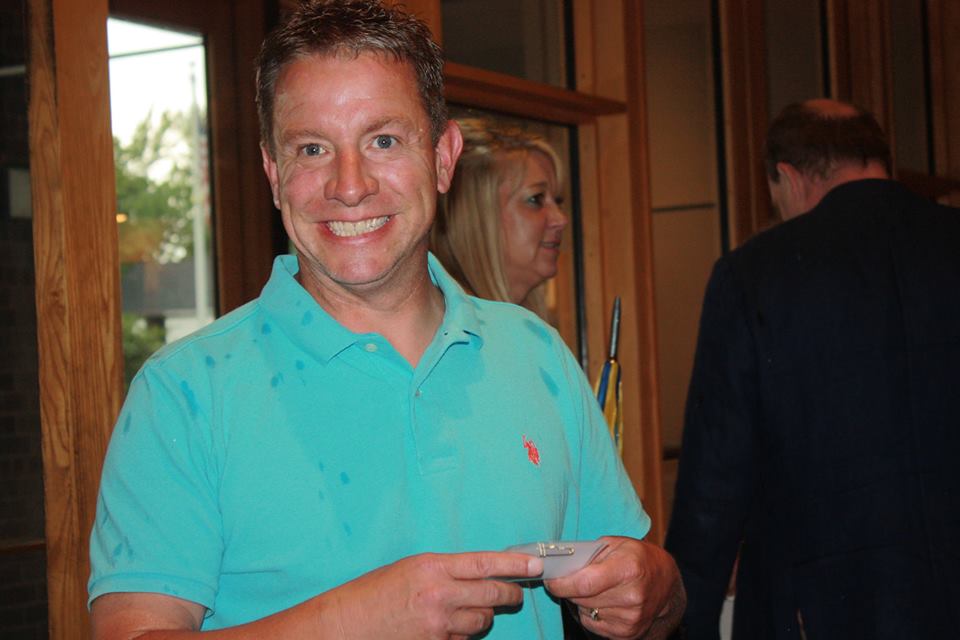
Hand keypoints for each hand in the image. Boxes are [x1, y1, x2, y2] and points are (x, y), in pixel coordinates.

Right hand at [325, 551, 544, 639]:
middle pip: (493, 594)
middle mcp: (439, 594)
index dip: (515, 563)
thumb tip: (481, 572)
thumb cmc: (374, 592)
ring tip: (466, 609)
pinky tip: (447, 626)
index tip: (535, 563)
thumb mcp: (412, 568)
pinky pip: (464, 638)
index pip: (485, 562)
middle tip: (515, 593)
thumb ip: (446, 570)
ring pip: (482, 619)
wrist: (346, 624)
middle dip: (511, 593)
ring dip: (482, 615)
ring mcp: (438, 624)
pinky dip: (463, 632)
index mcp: (433, 567)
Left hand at [544, 537, 684, 639]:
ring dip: (582, 601)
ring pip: (586, 612)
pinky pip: (593, 624)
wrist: (665, 584)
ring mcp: (631, 619)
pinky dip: (591, 613)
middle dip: (570, 589)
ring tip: (594, 588)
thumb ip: (588, 554)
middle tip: (572, 578)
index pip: (584, 583)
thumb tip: (559, 565)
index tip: (550, 580)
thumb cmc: (637, 558)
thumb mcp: (616, 544)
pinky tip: (603, 601)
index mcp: (629, 569)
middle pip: (582, 598)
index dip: (561, 583)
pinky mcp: (628, 634)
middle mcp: (632, 597)